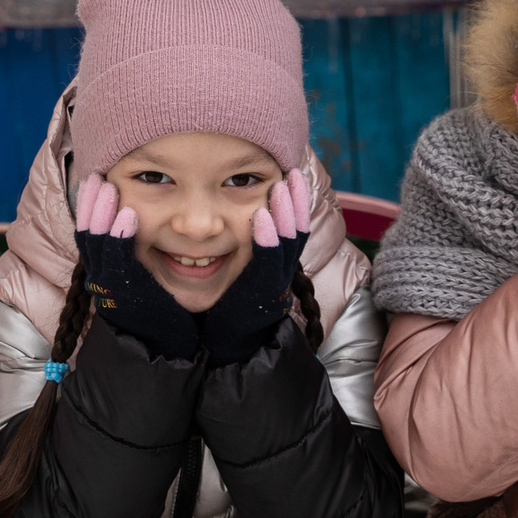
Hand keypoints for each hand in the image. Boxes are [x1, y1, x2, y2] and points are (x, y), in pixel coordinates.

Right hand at [73, 177, 200, 359]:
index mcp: (106, 270)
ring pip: (97, 243)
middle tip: (95, 175)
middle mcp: (102, 277)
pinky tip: (128, 214)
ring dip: (101, 212)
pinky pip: (117, 261)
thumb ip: (137, 248)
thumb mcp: (146, 272)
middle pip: (86, 232)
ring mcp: (111, 286)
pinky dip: (119, 236)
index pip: (90, 231)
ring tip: (107, 186)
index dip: (89, 205)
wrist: (169, 344)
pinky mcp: (125, 294)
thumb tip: (135, 216)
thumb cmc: (163, 307)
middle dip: (89, 202)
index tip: (95, 178)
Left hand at [197, 168, 315, 365]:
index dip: (295, 202)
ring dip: (285, 212)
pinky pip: (267, 263)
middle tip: (293, 172)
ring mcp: (271, 284)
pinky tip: (261, 216)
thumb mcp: (237, 269)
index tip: (291, 173)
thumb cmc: (223, 306)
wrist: (220, 346)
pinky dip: (266, 239)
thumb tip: (247, 213)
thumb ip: (243, 244)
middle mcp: (278, 273)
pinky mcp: (258, 296)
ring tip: (280, 185)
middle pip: (296, 231)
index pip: (291, 228)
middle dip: (297, 200)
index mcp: (273, 265)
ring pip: (287, 244)